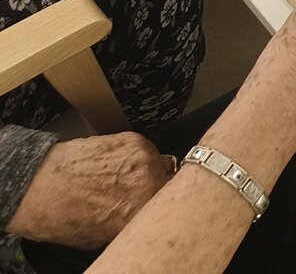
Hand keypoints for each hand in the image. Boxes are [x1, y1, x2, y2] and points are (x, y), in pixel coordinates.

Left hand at [7, 133, 171, 247]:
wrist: (40, 186)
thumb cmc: (63, 215)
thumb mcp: (103, 237)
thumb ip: (133, 224)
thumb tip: (142, 218)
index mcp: (145, 209)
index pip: (173, 203)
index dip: (164, 204)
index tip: (158, 204)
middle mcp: (150, 181)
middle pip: (171, 180)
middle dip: (158, 185)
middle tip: (139, 191)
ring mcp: (144, 156)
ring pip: (159, 162)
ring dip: (147, 169)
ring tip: (123, 177)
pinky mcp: (133, 138)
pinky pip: (145, 148)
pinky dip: (134, 156)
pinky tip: (114, 165)